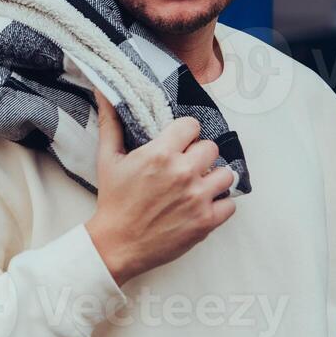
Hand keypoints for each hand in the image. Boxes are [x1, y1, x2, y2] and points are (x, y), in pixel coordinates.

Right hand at [85, 88, 236, 285]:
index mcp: (161, 153)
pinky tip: (204, 205)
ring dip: (213, 178)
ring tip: (198, 185)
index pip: (192, 126)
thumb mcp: (108, 159)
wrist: (116, 245)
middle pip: (211, 148)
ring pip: (226, 174)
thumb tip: (104, 92)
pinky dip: (220, 204)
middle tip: (186, 167)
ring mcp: (197, 198)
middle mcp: (183, 172)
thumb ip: (111, 122)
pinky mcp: (206, 221)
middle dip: (199, 156)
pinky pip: (230, 204)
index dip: (185, 134)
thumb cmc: (113, 202)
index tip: (179, 143)